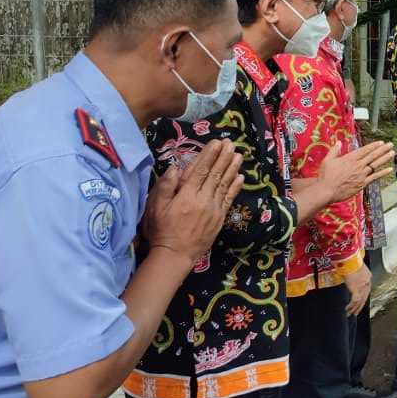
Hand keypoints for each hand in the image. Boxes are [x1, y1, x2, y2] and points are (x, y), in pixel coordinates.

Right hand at [142, 139, 244, 262]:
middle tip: (231, 143)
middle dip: (224, 157)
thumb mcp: (155, 208)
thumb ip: (165, 186)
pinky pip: (229, 198)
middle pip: (216, 174)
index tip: (217, 142)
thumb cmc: (162, 230)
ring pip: (225, 184)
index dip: (210, 155)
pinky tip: (241, 177)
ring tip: (238, 154)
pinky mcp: (219, 218)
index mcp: (187, 194)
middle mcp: (203, 199)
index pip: (201, 170)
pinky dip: (235, 187)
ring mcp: (214, 208)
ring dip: (232, 168)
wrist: (175, 254)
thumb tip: (175, 167)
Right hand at [320, 140, 395, 203]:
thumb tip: (338, 143)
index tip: (381, 142)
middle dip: (382, 149)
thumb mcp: (328, 160)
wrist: (326, 190)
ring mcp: (361, 174)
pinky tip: (389, 169)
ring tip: (392, 153)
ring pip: (375, 164)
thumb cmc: (326, 176)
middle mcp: (358, 165)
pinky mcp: (362, 183)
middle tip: (390, 144)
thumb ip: (334, 151)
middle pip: (372, 155)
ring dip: (384, 158)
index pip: (365, 150)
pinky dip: (383, 173)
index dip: (374, 146)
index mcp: (350, 158)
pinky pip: (375, 177)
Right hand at [344, 264, 370, 316]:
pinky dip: (351, 306)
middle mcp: (367, 282)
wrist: (350, 260)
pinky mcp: (356, 289)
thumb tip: (351, 278)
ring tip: (349, 313)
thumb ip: (356, 275)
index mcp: (368, 277)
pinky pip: (355, 300)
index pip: (366, 290)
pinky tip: (347, 309)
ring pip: (359, 301)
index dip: (362, 298)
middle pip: (364, 297)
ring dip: (354, 308)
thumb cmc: (350, 261)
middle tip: (355, 313)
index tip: (358, 303)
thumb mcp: (355, 268)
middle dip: (359, 306)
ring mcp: (362, 286)